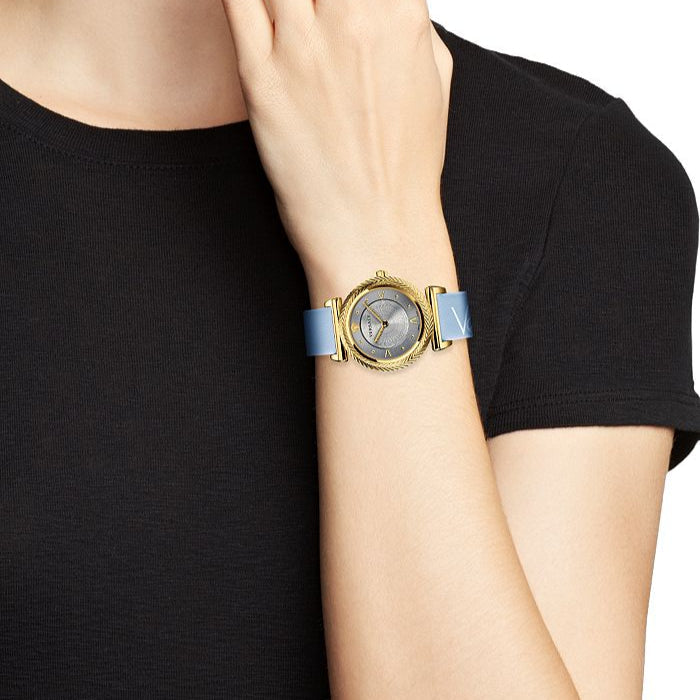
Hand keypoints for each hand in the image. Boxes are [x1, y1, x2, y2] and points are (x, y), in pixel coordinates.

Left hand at [221, 0, 454, 287]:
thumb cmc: (405, 168)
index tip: (334, 5)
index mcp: (403, 16)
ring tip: (283, 13)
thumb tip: (391, 3)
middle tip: (306, 12)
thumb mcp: (436, 82)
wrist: (375, 230)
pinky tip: (245, 5)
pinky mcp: (260, 80)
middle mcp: (354, 20)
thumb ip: (412, 24)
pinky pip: (233, 1)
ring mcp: (303, 49)